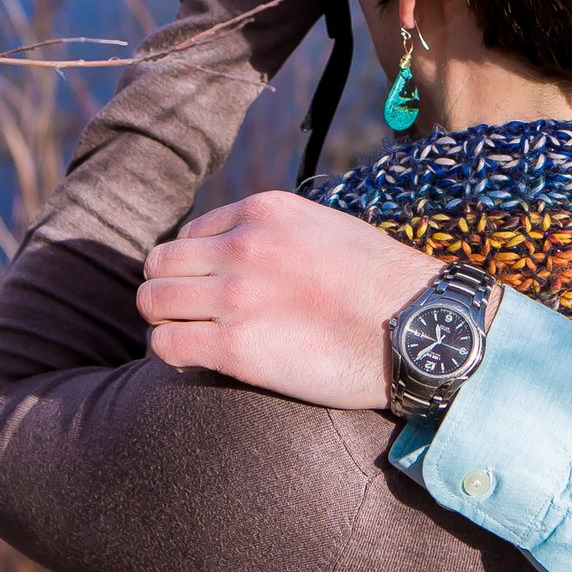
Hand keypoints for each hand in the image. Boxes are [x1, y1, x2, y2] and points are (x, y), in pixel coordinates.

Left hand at [140, 191, 447, 410]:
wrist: (418, 325)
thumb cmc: (381, 284)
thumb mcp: (324, 228)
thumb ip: (275, 233)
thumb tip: (238, 253)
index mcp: (263, 211)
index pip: (189, 235)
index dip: (194, 266)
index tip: (211, 290)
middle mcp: (242, 246)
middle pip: (160, 264)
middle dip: (169, 291)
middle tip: (192, 317)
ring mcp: (236, 296)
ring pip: (152, 303)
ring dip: (165, 322)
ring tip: (194, 338)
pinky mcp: (237, 347)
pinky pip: (166, 346)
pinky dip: (172, 354)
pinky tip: (197, 360)